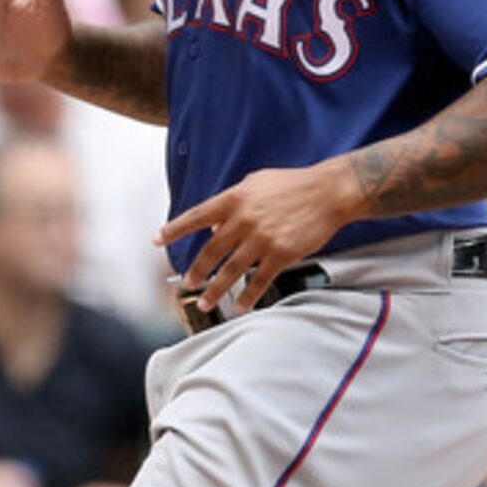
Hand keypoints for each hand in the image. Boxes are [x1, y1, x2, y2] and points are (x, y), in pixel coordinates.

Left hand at [156, 161, 362, 316]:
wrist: (329, 192)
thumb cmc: (294, 185)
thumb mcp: (256, 183)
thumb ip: (233, 201)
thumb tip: (214, 223)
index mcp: (235, 199)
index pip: (196, 216)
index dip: (174, 229)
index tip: (157, 240)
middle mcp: (244, 220)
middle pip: (211, 251)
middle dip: (196, 271)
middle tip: (188, 282)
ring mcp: (262, 239)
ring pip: (231, 270)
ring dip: (216, 289)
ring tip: (205, 301)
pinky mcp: (281, 254)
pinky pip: (259, 280)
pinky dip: (248, 295)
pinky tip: (241, 304)